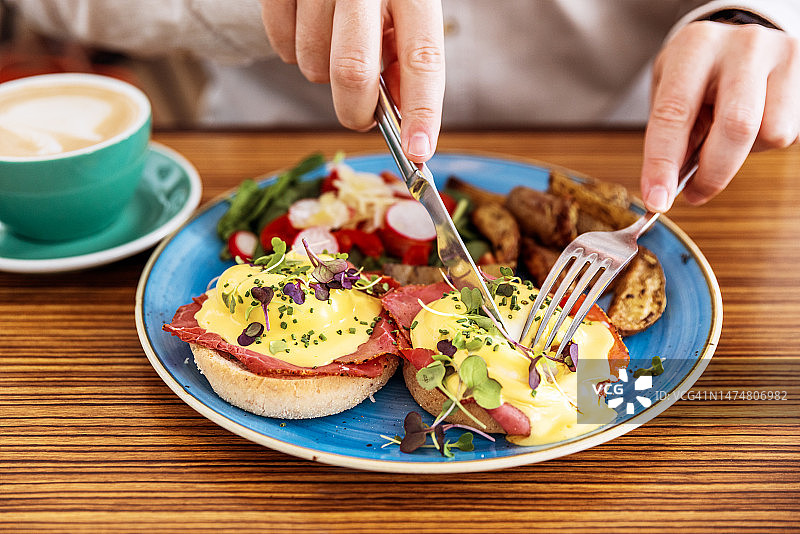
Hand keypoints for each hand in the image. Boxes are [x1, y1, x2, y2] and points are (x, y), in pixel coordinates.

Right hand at [260, 0, 444, 162]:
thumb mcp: (407, 7)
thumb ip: (408, 56)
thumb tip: (404, 115)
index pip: (422, 57)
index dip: (422, 110)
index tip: (419, 150)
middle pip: (352, 70)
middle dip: (356, 110)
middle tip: (362, 117)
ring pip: (312, 63)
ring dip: (323, 75)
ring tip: (336, 45)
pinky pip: (281, 45)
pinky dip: (294, 52)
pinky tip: (311, 29)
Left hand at [641, 21, 799, 210]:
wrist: (738, 42)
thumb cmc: (698, 72)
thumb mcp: (670, 91)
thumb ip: (671, 134)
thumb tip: (668, 187)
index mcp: (696, 46)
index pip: (675, 112)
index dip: (663, 163)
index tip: (657, 200)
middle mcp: (743, 46)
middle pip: (736, 126)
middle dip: (713, 173)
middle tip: (695, 194)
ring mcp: (782, 57)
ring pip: (770, 134)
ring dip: (743, 154)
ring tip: (726, 137)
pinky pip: (788, 133)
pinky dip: (762, 143)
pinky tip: (750, 124)